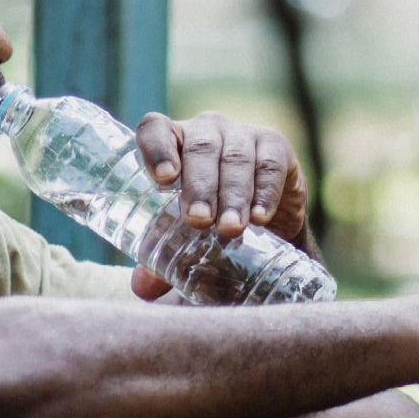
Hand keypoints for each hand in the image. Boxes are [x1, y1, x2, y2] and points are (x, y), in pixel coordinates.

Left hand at [129, 111, 309, 300]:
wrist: (265, 221)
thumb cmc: (209, 219)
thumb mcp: (182, 236)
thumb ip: (160, 258)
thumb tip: (142, 287)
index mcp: (171, 144)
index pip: (156, 129)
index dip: (157, 148)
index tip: (164, 180)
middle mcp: (206, 132)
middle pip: (200, 147)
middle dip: (199, 186)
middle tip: (198, 221)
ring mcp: (242, 136)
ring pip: (235, 157)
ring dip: (232, 194)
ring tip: (229, 229)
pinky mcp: (276, 148)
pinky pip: (270, 165)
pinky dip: (265, 193)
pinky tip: (260, 218)